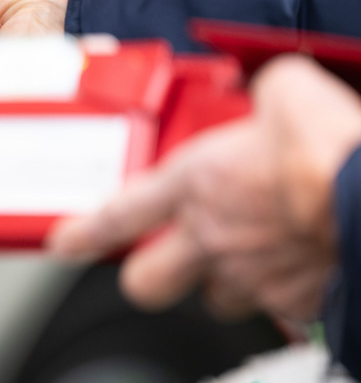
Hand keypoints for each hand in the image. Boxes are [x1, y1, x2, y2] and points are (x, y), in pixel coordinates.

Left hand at [49, 56, 360, 321]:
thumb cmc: (330, 145)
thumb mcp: (286, 92)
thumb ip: (264, 93)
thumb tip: (275, 89)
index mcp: (197, 182)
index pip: (120, 214)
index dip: (85, 233)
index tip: (66, 242)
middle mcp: (214, 236)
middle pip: (146, 281)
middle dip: (144, 274)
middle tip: (156, 259)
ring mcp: (251, 274)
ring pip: (214, 299)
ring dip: (219, 281)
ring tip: (240, 256)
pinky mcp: (294, 300)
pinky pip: (275, 307)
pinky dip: (280, 292)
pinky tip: (295, 267)